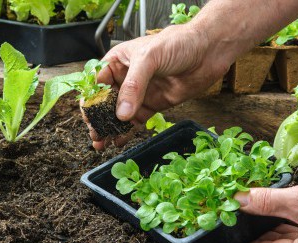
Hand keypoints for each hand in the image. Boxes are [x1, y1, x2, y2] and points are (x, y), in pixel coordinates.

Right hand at [86, 25, 231, 149]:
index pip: (97, 82)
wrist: (208, 51)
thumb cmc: (178, 43)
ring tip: (101, 143)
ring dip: (110, 128)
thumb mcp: (150, 58)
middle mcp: (127, 78)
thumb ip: (134, 86)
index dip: (90, 100)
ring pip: (119, 114)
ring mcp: (141, 93)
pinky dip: (127, 132)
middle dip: (98, 119)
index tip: (88, 116)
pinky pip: (136, 121)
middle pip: (106, 102)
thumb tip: (121, 113)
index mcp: (119, 61)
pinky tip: (119, 141)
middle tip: (95, 134)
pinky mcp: (154, 104)